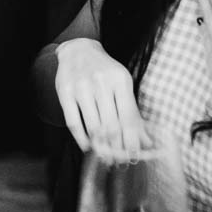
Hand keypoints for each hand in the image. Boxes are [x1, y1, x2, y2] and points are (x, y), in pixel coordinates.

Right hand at [53, 38, 146, 152]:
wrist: (78, 50)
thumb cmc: (105, 71)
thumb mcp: (122, 84)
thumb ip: (132, 111)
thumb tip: (146, 141)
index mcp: (120, 80)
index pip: (128, 117)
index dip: (131, 141)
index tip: (133, 156)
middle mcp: (101, 82)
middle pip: (111, 125)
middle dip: (116, 148)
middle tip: (118, 161)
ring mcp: (81, 86)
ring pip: (93, 126)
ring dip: (100, 146)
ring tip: (104, 156)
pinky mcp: (64, 92)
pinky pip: (73, 122)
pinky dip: (81, 139)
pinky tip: (87, 146)